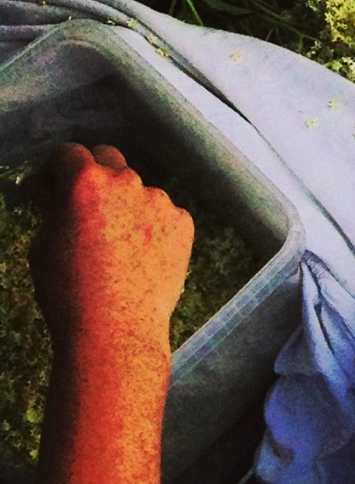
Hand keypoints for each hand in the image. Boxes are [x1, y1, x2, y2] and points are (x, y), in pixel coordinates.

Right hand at [28, 144, 191, 366]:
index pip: (69, 154)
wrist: (116, 329)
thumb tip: (50, 188)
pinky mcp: (183, 222)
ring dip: (122, 206)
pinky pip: (160, 216)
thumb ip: (52, 207)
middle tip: (79, 203)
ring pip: (136, 192)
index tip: (46, 186)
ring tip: (110, 247)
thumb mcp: (43, 245)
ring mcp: (160, 201)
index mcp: (87, 183)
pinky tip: (136, 258)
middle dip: (90, 174)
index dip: (53, 168)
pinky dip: (147, 228)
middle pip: (108, 159)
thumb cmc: (67, 291)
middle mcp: (128, 182)